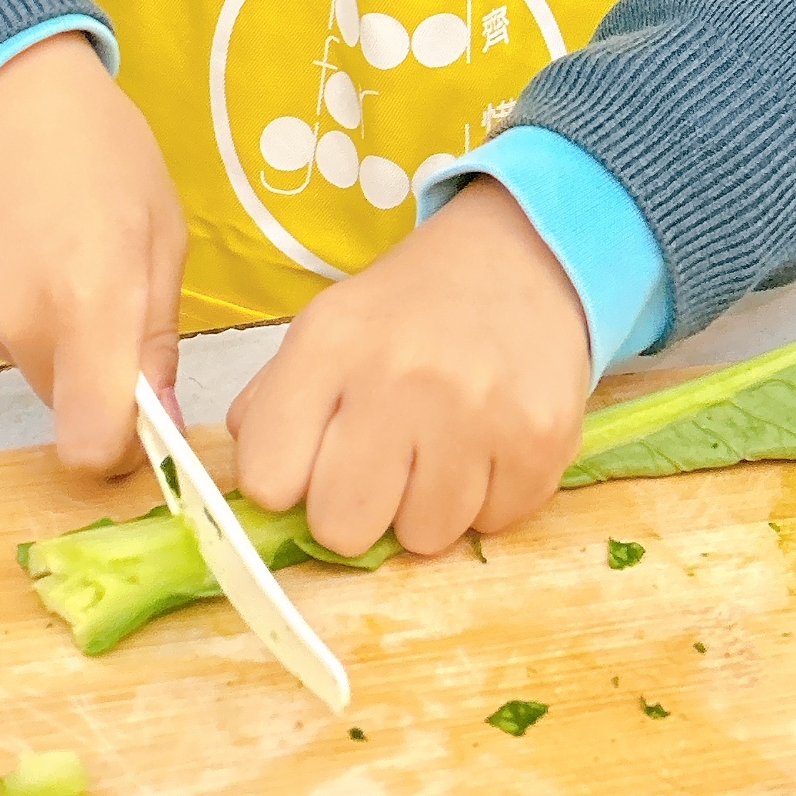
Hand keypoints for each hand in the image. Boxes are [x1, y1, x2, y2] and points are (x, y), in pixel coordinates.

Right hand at [0, 33, 186, 475]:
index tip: (135, 420)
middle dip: (86, 369)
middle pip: (60, 400)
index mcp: (91, 301)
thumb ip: (157, 334)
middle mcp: (20, 318)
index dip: (117, 447)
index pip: (91, 441)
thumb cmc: (96, 145)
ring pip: (22, 359)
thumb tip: (162, 419)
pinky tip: (6, 237)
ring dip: (40, 325)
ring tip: (46, 243)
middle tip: (96, 288)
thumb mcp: (159, 230)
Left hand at [227, 178, 589, 558]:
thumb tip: (255, 492)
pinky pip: (490, 526)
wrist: (523, 257)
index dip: (285, 483)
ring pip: (422, 538)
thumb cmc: (410, 310)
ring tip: (440, 445)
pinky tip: (486, 444)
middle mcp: (400, 377)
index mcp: (330, 344)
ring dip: (426, 507)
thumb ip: (274, 405)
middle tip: (379, 469)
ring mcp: (476, 412)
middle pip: (341, 528)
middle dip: (355, 511)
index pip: (267, 478)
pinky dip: (486, 499)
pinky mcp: (540, 441)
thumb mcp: (325, 328)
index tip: (310, 463)